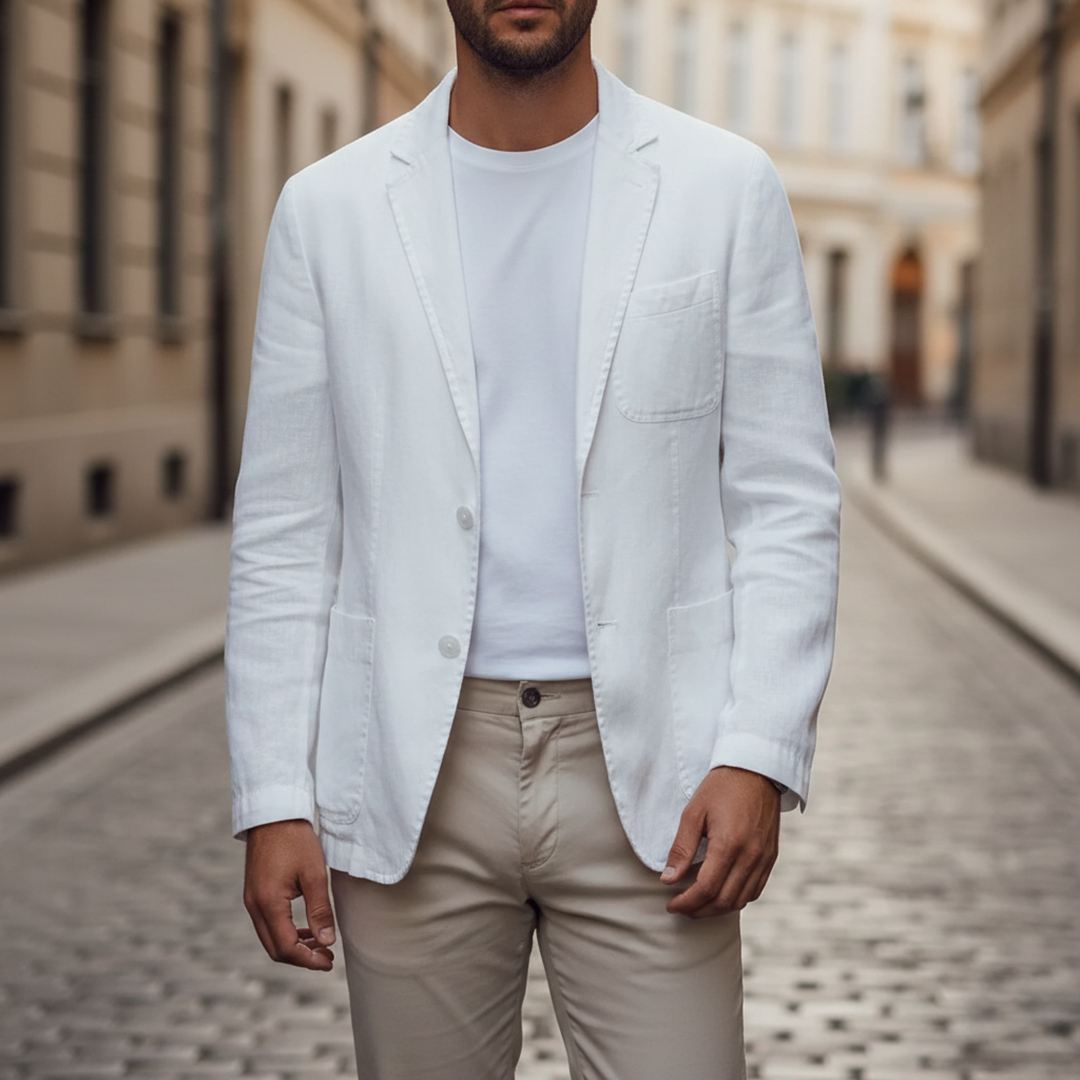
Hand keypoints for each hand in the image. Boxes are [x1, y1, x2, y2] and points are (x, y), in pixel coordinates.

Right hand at [243, 819, 336, 970]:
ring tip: (321, 945)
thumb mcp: (314, 874)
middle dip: (301, 957)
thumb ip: (320, 910)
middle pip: (275, 948)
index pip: (286, 947)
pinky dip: (286, 931)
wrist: (273, 813)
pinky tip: (306, 929)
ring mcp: (251, 900)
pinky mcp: (254, 893)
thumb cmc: (295, 839)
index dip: (308, 960)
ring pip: (270, 937)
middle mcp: (254, 906)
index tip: (329, 962)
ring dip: (294, 945)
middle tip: (327, 958)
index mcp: (268, 903)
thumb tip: (327, 941)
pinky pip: (268, 923)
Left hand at [661, 767, 780, 918]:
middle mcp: (751, 856)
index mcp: (729, 844)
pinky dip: (737, 898)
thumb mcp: (693, 812)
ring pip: (741, 900)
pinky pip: (756, 889)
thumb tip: (668, 879)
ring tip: (698, 905)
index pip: (707, 888)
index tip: (672, 904)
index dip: (687, 902)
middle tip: (682, 908)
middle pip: (724, 900)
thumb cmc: (721, 787)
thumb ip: (681, 849)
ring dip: (718, 908)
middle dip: (700, 910)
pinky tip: (721, 893)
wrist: (756, 769)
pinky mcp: (771, 856)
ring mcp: (764, 858)